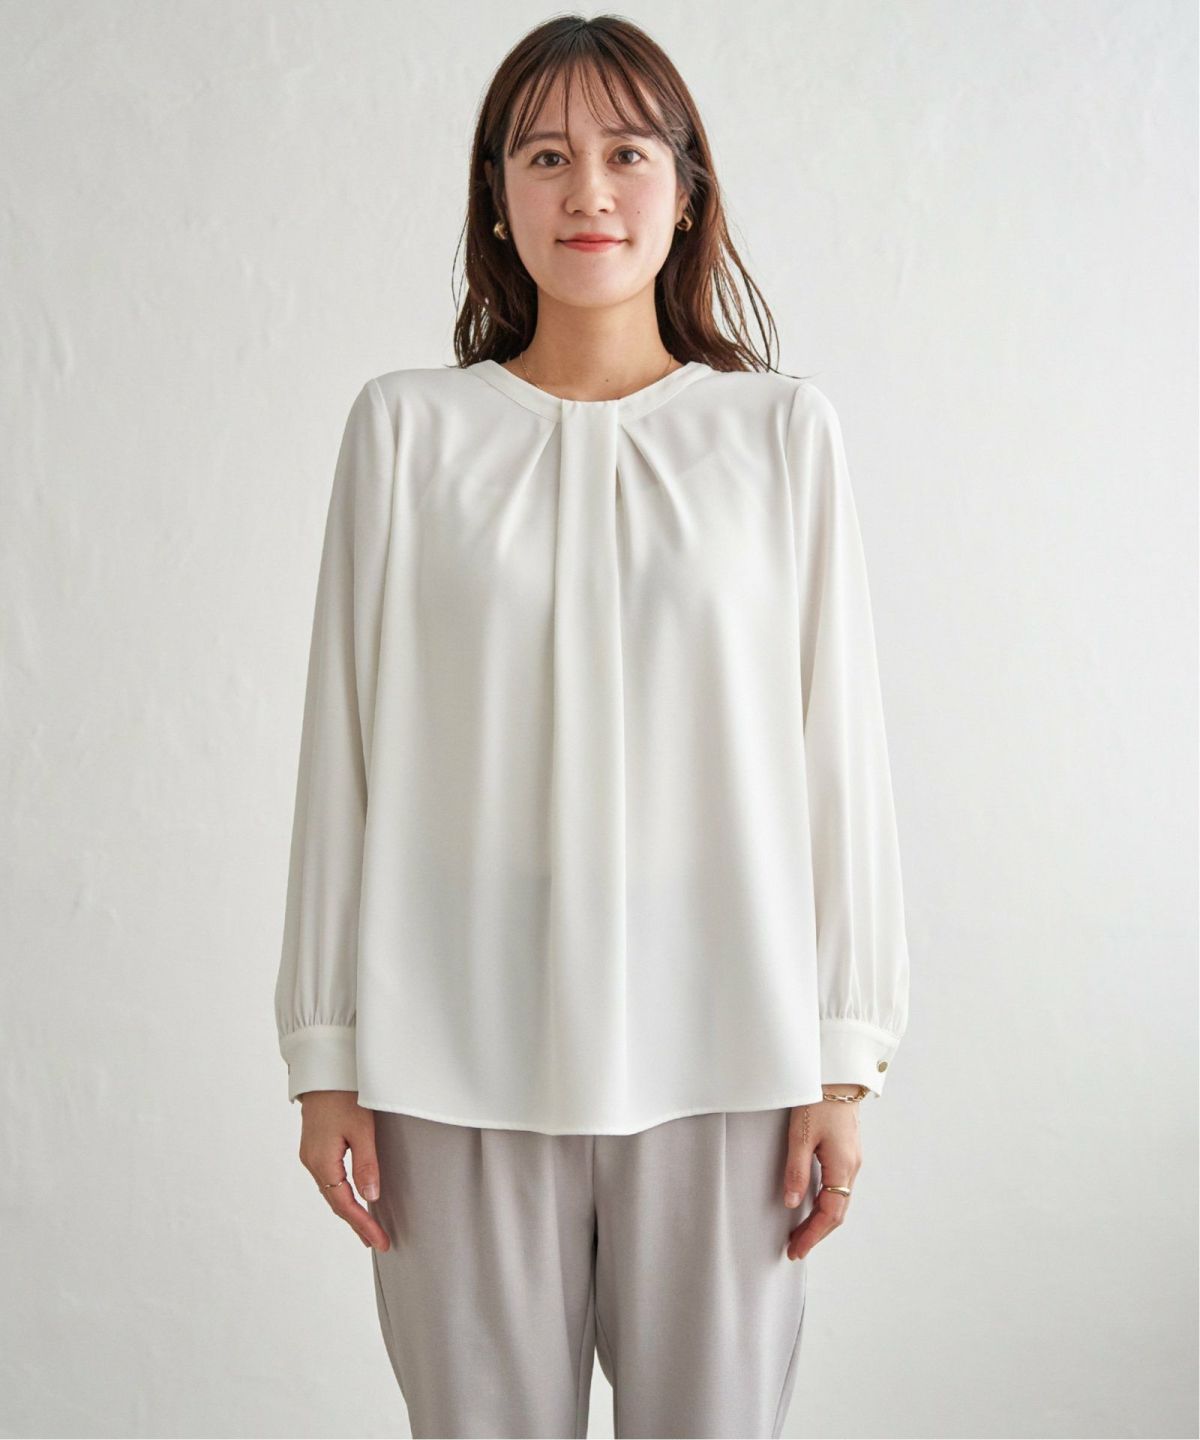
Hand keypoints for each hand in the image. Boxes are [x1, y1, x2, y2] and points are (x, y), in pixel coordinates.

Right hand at [297, 1091, 390, 1251]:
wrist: (323, 1072)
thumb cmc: (343, 1096)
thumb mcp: (362, 1129)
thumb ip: (366, 1164)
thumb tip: (371, 1197)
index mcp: (322, 1161)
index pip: (344, 1204)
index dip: (363, 1225)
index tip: (380, 1241)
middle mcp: (312, 1162)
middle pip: (336, 1202)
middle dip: (357, 1223)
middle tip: (378, 1242)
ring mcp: (311, 1156)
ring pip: (331, 1192)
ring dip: (349, 1211)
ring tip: (368, 1228)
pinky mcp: (315, 1148)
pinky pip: (329, 1180)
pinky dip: (342, 1195)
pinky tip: (353, 1200)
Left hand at [781, 1090, 863, 1260]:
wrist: (837, 1074)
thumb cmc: (820, 1099)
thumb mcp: (801, 1135)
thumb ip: (796, 1171)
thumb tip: (792, 1202)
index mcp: (843, 1166)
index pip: (830, 1214)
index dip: (813, 1235)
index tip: (796, 1249)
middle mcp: (852, 1167)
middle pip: (837, 1212)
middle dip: (816, 1233)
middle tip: (795, 1247)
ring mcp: (852, 1159)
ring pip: (840, 1200)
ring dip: (821, 1220)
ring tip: (801, 1231)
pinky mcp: (847, 1151)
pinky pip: (840, 1187)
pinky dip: (826, 1203)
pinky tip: (813, 1204)